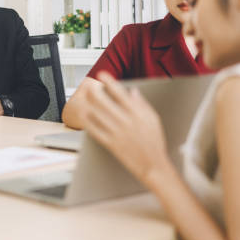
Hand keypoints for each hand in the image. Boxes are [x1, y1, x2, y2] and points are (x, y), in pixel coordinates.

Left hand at [82, 71, 171, 186]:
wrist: (153, 165)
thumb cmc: (154, 142)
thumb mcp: (153, 120)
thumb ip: (142, 104)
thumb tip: (133, 91)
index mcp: (137, 114)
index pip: (120, 93)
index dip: (109, 81)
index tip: (102, 74)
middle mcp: (126, 122)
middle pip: (104, 102)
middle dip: (94, 91)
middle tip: (89, 86)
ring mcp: (117, 133)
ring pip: (96, 115)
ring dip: (89, 105)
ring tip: (85, 100)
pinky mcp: (110, 144)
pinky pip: (95, 130)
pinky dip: (88, 121)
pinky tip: (85, 115)